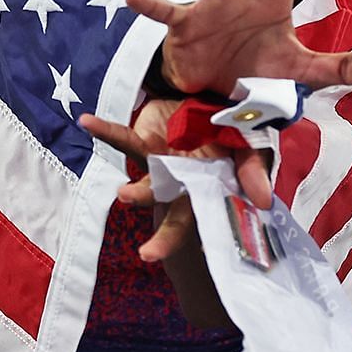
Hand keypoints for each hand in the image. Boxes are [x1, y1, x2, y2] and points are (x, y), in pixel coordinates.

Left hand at [78, 100, 276, 257]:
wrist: (210, 97)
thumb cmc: (234, 128)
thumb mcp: (252, 145)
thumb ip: (254, 170)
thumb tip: (264, 201)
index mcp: (215, 189)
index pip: (212, 219)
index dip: (213, 235)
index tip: (206, 254)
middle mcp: (186, 184)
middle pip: (176, 216)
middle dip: (164, 237)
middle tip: (148, 254)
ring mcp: (163, 165)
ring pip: (149, 184)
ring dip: (138, 192)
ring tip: (125, 195)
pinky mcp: (146, 142)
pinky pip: (124, 139)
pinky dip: (106, 132)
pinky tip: (87, 122)